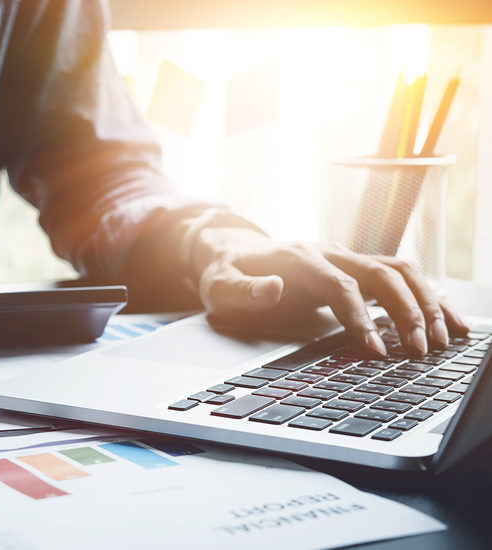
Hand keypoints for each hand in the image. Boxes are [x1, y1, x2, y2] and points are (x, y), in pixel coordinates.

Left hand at [186, 226, 469, 355]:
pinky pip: (401, 276)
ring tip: (444, 340)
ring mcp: (346, 257)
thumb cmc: (227, 273)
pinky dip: (428, 296)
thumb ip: (243, 290)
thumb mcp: (219, 285)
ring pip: (400, 271)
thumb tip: (273, 289)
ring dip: (427, 302)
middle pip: (382, 274)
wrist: (233, 251)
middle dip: (407, 311)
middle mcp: (330, 253)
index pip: (339, 285)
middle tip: (421, 350)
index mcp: (299, 259)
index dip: (360, 317)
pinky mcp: (356, 267)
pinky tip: (449, 322)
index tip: (376, 350)